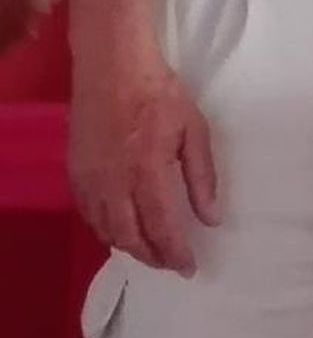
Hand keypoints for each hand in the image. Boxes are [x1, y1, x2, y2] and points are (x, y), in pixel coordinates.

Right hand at [70, 57, 221, 274]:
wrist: (113, 69)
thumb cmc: (160, 94)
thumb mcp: (194, 130)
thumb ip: (202, 176)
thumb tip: (212, 217)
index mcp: (147, 172)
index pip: (161, 227)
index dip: (175, 252)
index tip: (189, 268)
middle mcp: (114, 183)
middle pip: (130, 237)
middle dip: (152, 257)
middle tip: (171, 264)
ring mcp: (90, 180)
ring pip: (106, 230)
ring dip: (129, 246)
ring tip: (151, 251)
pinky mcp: (75, 173)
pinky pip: (89, 214)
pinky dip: (106, 229)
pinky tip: (121, 229)